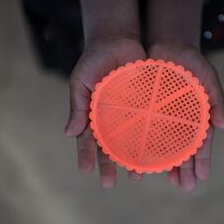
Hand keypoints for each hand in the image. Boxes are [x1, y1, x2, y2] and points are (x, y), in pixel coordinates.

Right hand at [64, 38, 145, 187]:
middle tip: (108, 183)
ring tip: (136, 176)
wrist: (116, 39)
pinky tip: (155, 152)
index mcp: (93, 114)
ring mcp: (128, 113)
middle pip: (110, 146)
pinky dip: (151, 138)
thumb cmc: (93, 60)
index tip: (86, 171)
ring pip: (130, 140)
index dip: (86, 155)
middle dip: (108, 165)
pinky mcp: (145, 104)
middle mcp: (111, 118)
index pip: (87, 139)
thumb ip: (77, 106)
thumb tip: (68, 133)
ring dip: (131, 158)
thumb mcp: (80, 81)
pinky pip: (148, 123)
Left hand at [148, 43, 223, 190]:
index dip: (202, 159)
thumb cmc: (191, 60)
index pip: (201, 141)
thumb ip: (217, 98)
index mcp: (197, 114)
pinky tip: (139, 159)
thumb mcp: (208, 75)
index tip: (201, 178)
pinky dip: (142, 145)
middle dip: (184, 168)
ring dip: (164, 162)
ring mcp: (163, 116)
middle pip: (182, 147)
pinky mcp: (146, 110)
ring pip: (163, 144)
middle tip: (184, 187)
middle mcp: (180, 119)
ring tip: (164, 180)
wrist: (167, 44)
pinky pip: (144, 130)